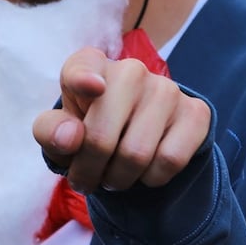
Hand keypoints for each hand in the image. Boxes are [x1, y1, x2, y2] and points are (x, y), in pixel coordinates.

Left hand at [32, 46, 209, 193]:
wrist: (132, 135)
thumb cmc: (86, 129)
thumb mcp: (58, 132)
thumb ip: (50, 132)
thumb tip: (70, 137)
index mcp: (88, 65)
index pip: (83, 69)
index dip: (84, 79)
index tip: (92, 87)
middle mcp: (129, 70)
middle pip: (102, 138)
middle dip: (90, 171)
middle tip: (87, 179)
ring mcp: (166, 89)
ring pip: (137, 155)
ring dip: (119, 179)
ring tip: (113, 175)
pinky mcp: (195, 112)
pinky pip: (170, 160)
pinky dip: (152, 179)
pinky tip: (144, 170)